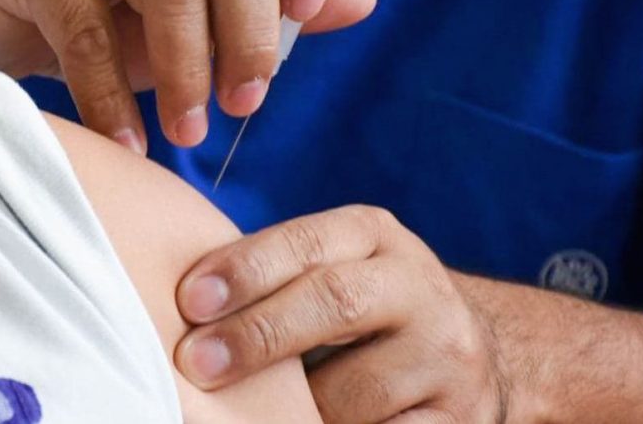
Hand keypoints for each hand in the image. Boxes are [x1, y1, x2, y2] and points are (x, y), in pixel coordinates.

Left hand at [174, 205, 507, 422]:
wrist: (458, 350)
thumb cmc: (356, 310)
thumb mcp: (327, 269)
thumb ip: (270, 278)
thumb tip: (178, 307)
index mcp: (375, 236)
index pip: (306, 244)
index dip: (246, 270)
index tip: (190, 301)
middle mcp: (419, 285)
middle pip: (336, 301)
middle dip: (258, 333)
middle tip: (196, 362)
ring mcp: (449, 353)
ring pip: (358, 387)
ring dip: (296, 404)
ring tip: (246, 412)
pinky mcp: (464, 415)